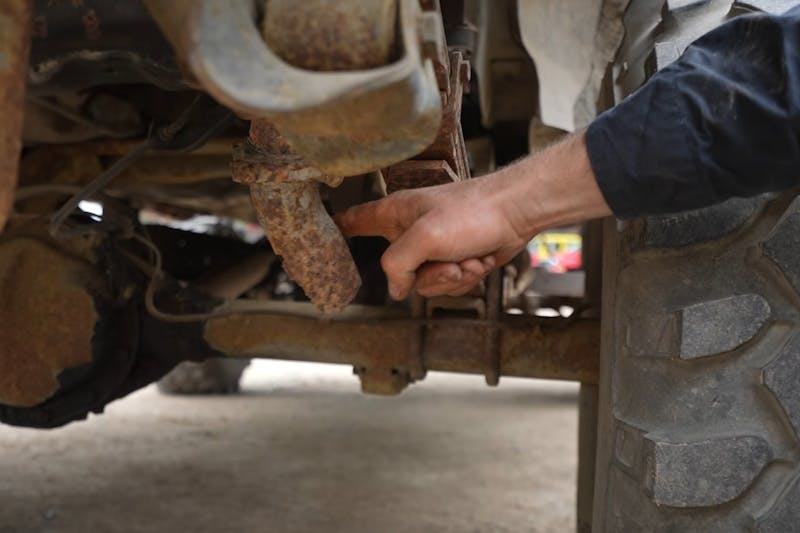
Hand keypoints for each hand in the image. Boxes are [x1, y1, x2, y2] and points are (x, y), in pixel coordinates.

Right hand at [335, 133, 610, 299]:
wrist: (516, 213)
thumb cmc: (471, 213)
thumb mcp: (425, 238)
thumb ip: (398, 264)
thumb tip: (397, 289)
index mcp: (393, 215)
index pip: (351, 222)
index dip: (333, 231)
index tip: (312, 241)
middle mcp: (409, 231)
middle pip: (397, 273)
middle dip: (429, 276)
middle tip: (449, 260)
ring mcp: (433, 247)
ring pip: (427, 284)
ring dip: (453, 278)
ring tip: (469, 257)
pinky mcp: (454, 258)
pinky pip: (449, 283)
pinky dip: (468, 277)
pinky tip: (480, 259)